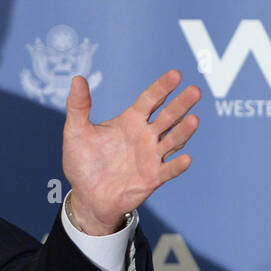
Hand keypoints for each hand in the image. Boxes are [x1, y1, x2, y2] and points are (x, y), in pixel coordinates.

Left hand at [62, 70, 199, 234]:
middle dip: (181, 104)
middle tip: (195, 90)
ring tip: (194, 119)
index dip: (162, 87)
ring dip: (184, 131)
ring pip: (173, 141)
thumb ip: (78, 106)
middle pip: (168, 117)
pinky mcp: (153, 178)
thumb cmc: (83, 162)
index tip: (176, 74)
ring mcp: (152, 157)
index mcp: (130, 121)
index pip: (150, 100)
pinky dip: (177, 165)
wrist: (86, 196)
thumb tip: (77, 78)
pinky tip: (186, 159)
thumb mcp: (76, 132)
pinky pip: (168, 170)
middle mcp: (146, 136)